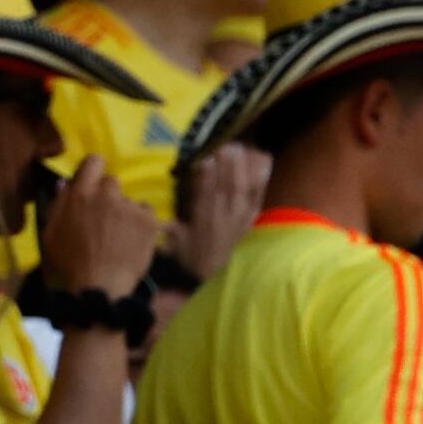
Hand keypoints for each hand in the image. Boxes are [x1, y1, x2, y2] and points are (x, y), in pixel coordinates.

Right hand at [39, 154, 161, 301]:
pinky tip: (131, 240)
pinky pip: (146, 212)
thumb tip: (65, 184)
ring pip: (128, 201)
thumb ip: (59, 206)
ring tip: (117, 237)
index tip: (90, 184)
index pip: (93, 162)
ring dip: (123, 212)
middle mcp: (107, 195)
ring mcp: (130, 207)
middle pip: (111, 182)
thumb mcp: (50, 235)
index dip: (92, 171)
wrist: (99, 288)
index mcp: (80, 195)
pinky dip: (140, 223)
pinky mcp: (150, 221)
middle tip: (101, 220)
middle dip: (106, 196)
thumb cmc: (67, 264)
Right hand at [172, 141, 267, 284]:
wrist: (232, 279)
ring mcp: (243, 215)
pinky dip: (262, 179)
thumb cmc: (201, 263)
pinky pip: (259, 195)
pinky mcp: (257, 217)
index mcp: (204, 220)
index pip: (204, 194)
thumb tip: (159, 218)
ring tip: (240, 147)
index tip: (205, 158)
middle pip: (226, 185)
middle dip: (226, 164)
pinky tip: (263, 163)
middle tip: (226, 144)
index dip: (205, 176)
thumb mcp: (180, 249)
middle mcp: (224, 215)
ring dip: (242, 166)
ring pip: (243, 187)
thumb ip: (172, 231)